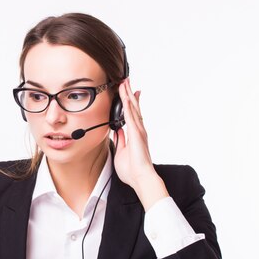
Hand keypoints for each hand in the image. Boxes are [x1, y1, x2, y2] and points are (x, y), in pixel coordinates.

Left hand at [113, 78, 168, 210]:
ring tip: (125, 83)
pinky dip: (128, 106)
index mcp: (134, 135)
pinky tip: (125, 96)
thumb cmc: (132, 170)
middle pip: (133, 107)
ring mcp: (138, 131)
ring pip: (132, 108)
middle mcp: (138, 130)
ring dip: (128, 95)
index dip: (129, 102)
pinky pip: (130, 116)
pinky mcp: (136, 134)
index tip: (127, 93)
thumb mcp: (121, 152)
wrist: (140, 178)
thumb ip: (120, 140)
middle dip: (129, 93)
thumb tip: (118, 131)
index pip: (131, 114)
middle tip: (126, 81)